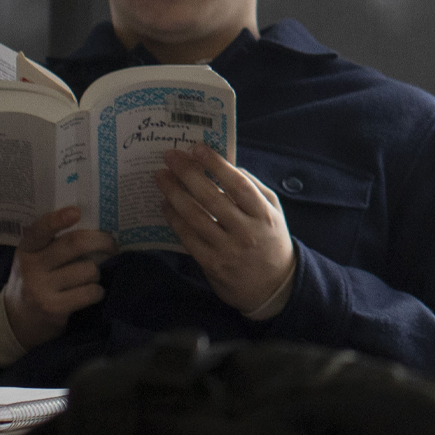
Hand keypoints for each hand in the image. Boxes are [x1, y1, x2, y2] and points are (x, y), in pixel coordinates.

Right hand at [4, 205, 115, 348]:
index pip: (39, 230)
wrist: (19, 318)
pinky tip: (90, 292)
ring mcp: (40, 288)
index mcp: (27, 248)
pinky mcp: (53, 308)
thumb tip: (97, 226)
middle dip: (102, 241)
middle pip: (75, 244)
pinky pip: (90, 292)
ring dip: (97, 272)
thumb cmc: (38, 277)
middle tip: (112, 244)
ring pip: (88, 269)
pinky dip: (97, 291)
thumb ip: (55, 241)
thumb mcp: (36, 256)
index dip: (57, 219)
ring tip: (89, 276)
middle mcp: (30, 266)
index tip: (76, 211)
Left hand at [157, 143, 294, 313]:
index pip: (238, 184)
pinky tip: (165, 205)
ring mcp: (228, 249)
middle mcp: (246, 231)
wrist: (273, 286)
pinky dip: (174, 219)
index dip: (216, 164)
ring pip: (195, 217)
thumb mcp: (273, 213)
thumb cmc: (271, 241)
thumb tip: (227, 166)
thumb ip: (254, 189)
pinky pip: (188, 238)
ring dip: (174, 193)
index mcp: (263, 215)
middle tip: (170, 157)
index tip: (197, 148)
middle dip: (188, 173)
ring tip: (161, 177)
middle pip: (211, 197)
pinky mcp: (212, 264)